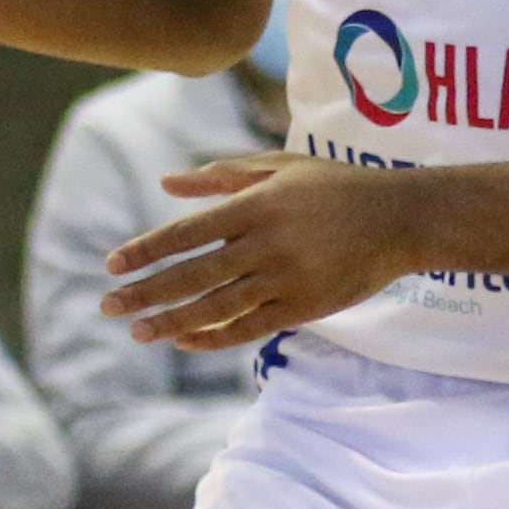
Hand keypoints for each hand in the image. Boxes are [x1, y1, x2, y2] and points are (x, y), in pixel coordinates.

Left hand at [101, 152, 423, 349]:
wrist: (400, 219)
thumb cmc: (335, 187)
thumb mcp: (279, 168)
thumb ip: (221, 176)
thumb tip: (165, 182)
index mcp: (256, 205)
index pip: (187, 232)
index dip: (147, 250)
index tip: (112, 265)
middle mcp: (267, 243)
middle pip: (193, 274)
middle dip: (146, 292)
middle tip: (108, 306)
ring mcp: (286, 279)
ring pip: (216, 307)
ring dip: (172, 321)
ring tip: (138, 331)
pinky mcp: (304, 307)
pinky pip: (249, 327)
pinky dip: (214, 337)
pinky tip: (186, 340)